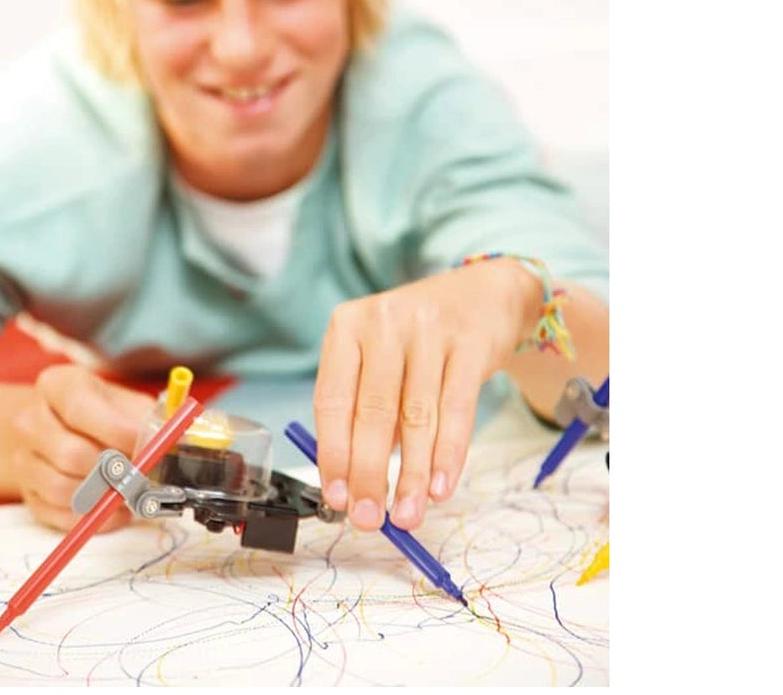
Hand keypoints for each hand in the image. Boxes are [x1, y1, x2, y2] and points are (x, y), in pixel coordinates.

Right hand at [12, 364, 155, 531]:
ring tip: (129, 493)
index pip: (78, 407)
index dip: (116, 431)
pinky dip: (92, 519)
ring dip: (102, 497)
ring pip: (60, 488)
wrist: (64, 429)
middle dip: (112, 471)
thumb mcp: (128, 404)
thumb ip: (151, 419)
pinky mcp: (27, 493)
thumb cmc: (105, 414)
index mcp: (58, 385)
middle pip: (68, 453)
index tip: (145, 447)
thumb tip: (177, 440)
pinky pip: (57, 514)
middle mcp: (31, 419)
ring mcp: (23, 458)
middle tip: (140, 476)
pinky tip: (115, 510)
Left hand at [313, 258, 539, 532]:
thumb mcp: (378, 359)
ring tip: (406, 515)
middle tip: (369, 520)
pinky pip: (457, 410)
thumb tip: (355, 484)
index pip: (331, 399)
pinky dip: (448, 456)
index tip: (336, 498)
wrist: (482, 293)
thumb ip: (364, 412)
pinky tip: (439, 488)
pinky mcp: (470, 343)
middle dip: (369, 474)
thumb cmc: (416, 340)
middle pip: (372, 411)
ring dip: (411, 476)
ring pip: (417, 417)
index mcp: (346, 327)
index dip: (333, 454)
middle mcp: (384, 322)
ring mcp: (428, 329)